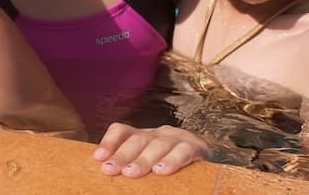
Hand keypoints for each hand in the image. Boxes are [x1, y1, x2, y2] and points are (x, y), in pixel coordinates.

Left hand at [93, 122, 207, 177]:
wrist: (211, 157)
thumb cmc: (172, 164)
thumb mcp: (150, 162)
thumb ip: (133, 166)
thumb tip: (109, 177)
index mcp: (144, 137)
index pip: (122, 131)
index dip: (109, 142)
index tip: (98, 158)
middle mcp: (158, 134)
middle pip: (137, 139)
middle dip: (122, 155)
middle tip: (109, 170)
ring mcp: (176, 138)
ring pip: (157, 144)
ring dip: (143, 159)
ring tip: (131, 173)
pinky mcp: (195, 146)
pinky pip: (183, 151)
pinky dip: (172, 160)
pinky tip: (162, 171)